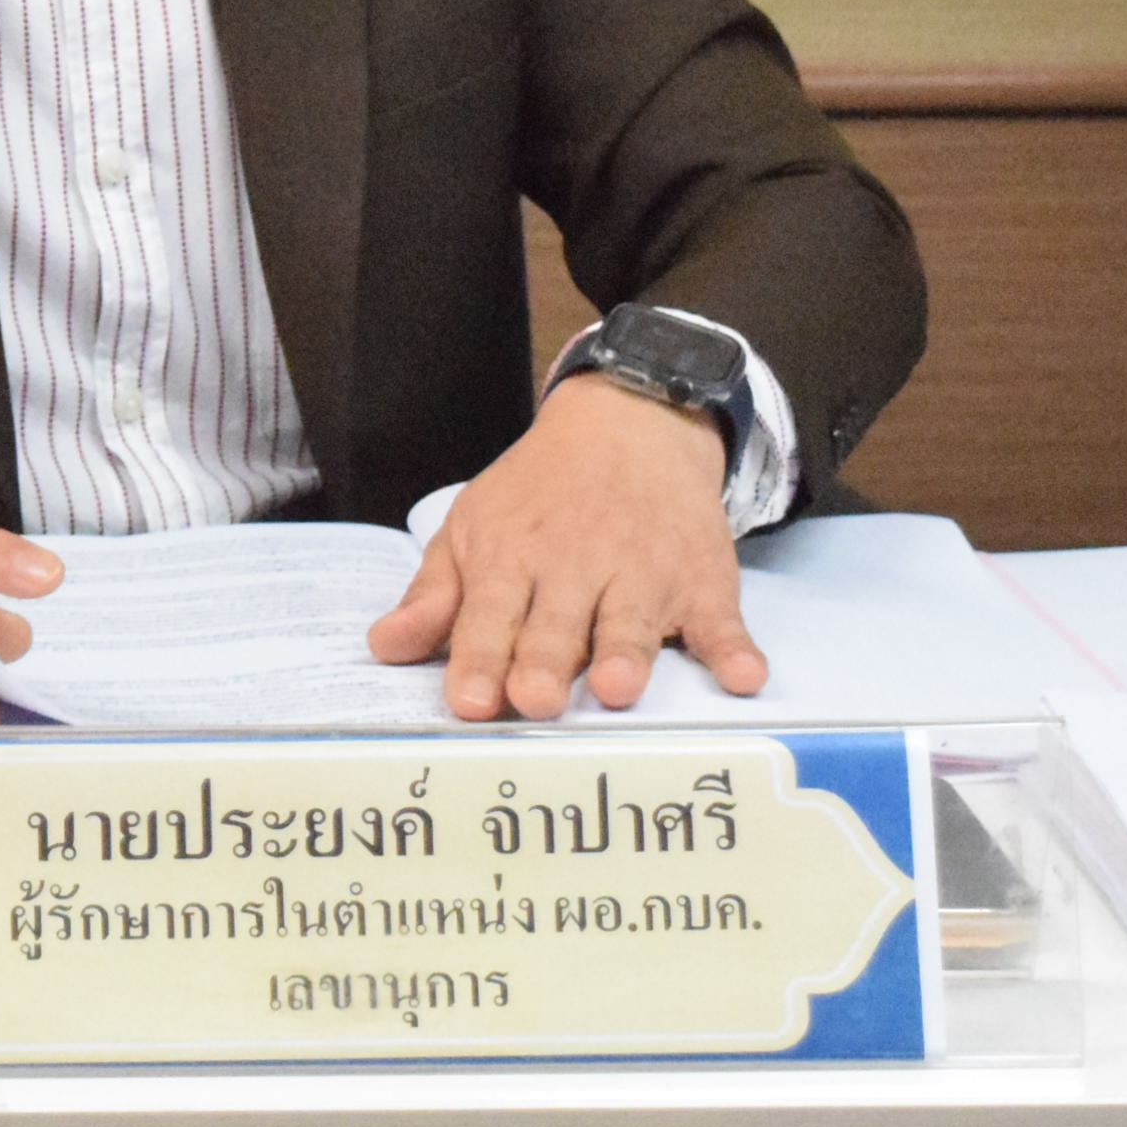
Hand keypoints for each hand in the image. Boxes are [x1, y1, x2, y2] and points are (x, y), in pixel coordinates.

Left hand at [364, 375, 758, 720]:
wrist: (630, 424)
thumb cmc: (539, 494)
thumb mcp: (474, 527)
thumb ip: (435, 596)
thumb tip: (384, 647)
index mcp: (513, 558)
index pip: (490, 616)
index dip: (478, 660)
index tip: (469, 702)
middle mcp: (577, 568)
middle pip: (557, 626)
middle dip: (546, 662)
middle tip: (534, 700)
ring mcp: (642, 574)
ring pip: (631, 622)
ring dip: (626, 653)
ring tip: (617, 689)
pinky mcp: (700, 579)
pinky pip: (720, 619)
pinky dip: (733, 646)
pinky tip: (742, 673)